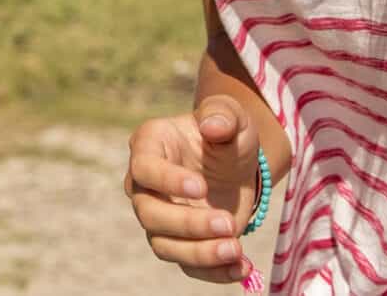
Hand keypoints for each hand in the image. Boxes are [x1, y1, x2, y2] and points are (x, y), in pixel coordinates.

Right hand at [126, 98, 262, 281]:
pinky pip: (188, 266)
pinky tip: (242, 267)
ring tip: (236, 250)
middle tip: (227, 223)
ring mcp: (160, 218)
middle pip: (149, 213)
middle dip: (188, 224)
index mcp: (149, 146)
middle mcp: (145, 186)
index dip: (168, 181)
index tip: (201, 187)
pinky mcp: (181, 242)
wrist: (235, 162)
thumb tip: (211, 127)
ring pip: (164, 245)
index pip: (144, 168)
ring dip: (199, 253)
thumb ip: (223, 114)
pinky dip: (214, 272)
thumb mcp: (231, 115)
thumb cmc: (226, 132)